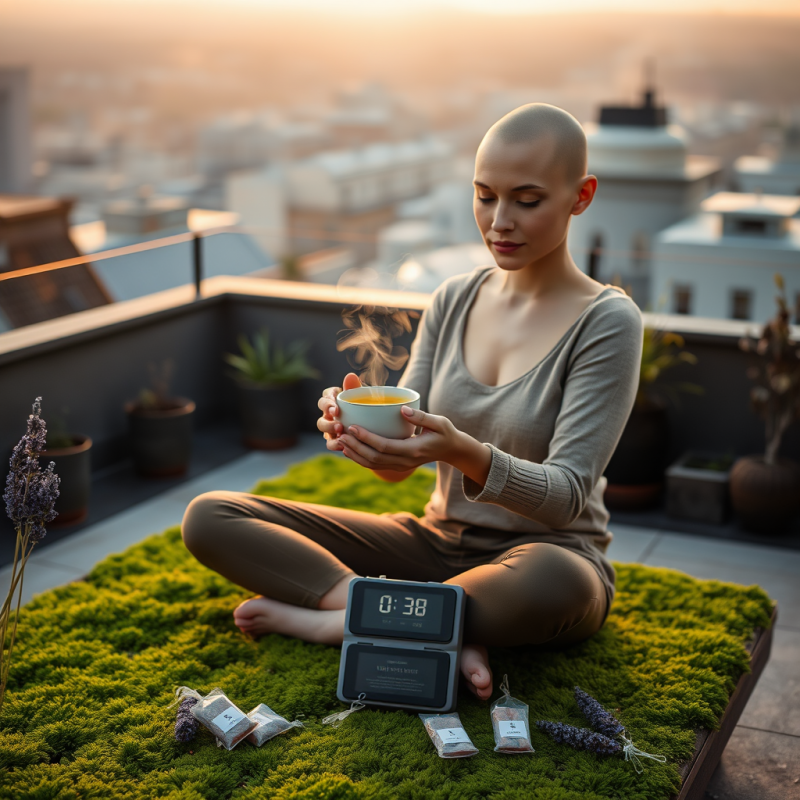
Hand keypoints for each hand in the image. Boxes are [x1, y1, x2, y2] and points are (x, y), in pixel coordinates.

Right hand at [317, 373, 360, 451]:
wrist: (375, 424)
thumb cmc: (365, 405)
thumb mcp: (362, 397)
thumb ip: (355, 387)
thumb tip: (350, 376)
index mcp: (334, 399)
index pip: (326, 397)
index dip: (328, 402)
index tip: (336, 407)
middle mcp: (328, 413)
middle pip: (321, 413)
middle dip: (327, 417)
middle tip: (338, 421)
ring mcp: (329, 427)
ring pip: (323, 428)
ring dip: (330, 430)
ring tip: (340, 432)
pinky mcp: (334, 439)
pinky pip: (330, 443)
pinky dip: (335, 445)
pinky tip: (343, 446)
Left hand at [337, 406, 462, 471]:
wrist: (451, 450)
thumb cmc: (445, 433)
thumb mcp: (439, 422)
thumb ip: (422, 417)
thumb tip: (403, 410)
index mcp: (413, 450)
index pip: (384, 447)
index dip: (366, 438)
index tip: (353, 427)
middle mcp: (405, 462)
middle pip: (374, 458)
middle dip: (356, 447)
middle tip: (341, 434)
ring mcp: (401, 466)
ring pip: (373, 464)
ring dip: (355, 455)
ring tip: (341, 442)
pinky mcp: (398, 465)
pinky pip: (376, 465)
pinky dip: (361, 459)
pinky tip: (351, 450)